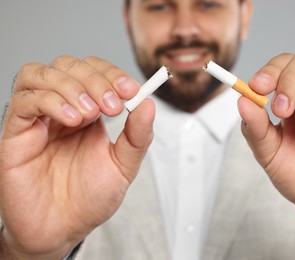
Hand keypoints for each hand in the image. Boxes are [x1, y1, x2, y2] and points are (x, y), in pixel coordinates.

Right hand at [0, 56, 154, 258]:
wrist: (63, 229)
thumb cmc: (90, 198)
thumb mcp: (123, 165)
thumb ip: (137, 135)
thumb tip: (149, 103)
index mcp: (88, 112)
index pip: (94, 72)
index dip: (112, 74)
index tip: (130, 89)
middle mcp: (61, 110)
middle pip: (68, 65)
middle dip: (95, 79)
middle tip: (112, 106)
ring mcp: (37, 119)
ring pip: (41, 73)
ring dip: (71, 85)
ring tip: (90, 114)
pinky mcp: (16, 133)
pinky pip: (24, 100)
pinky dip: (49, 101)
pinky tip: (70, 119)